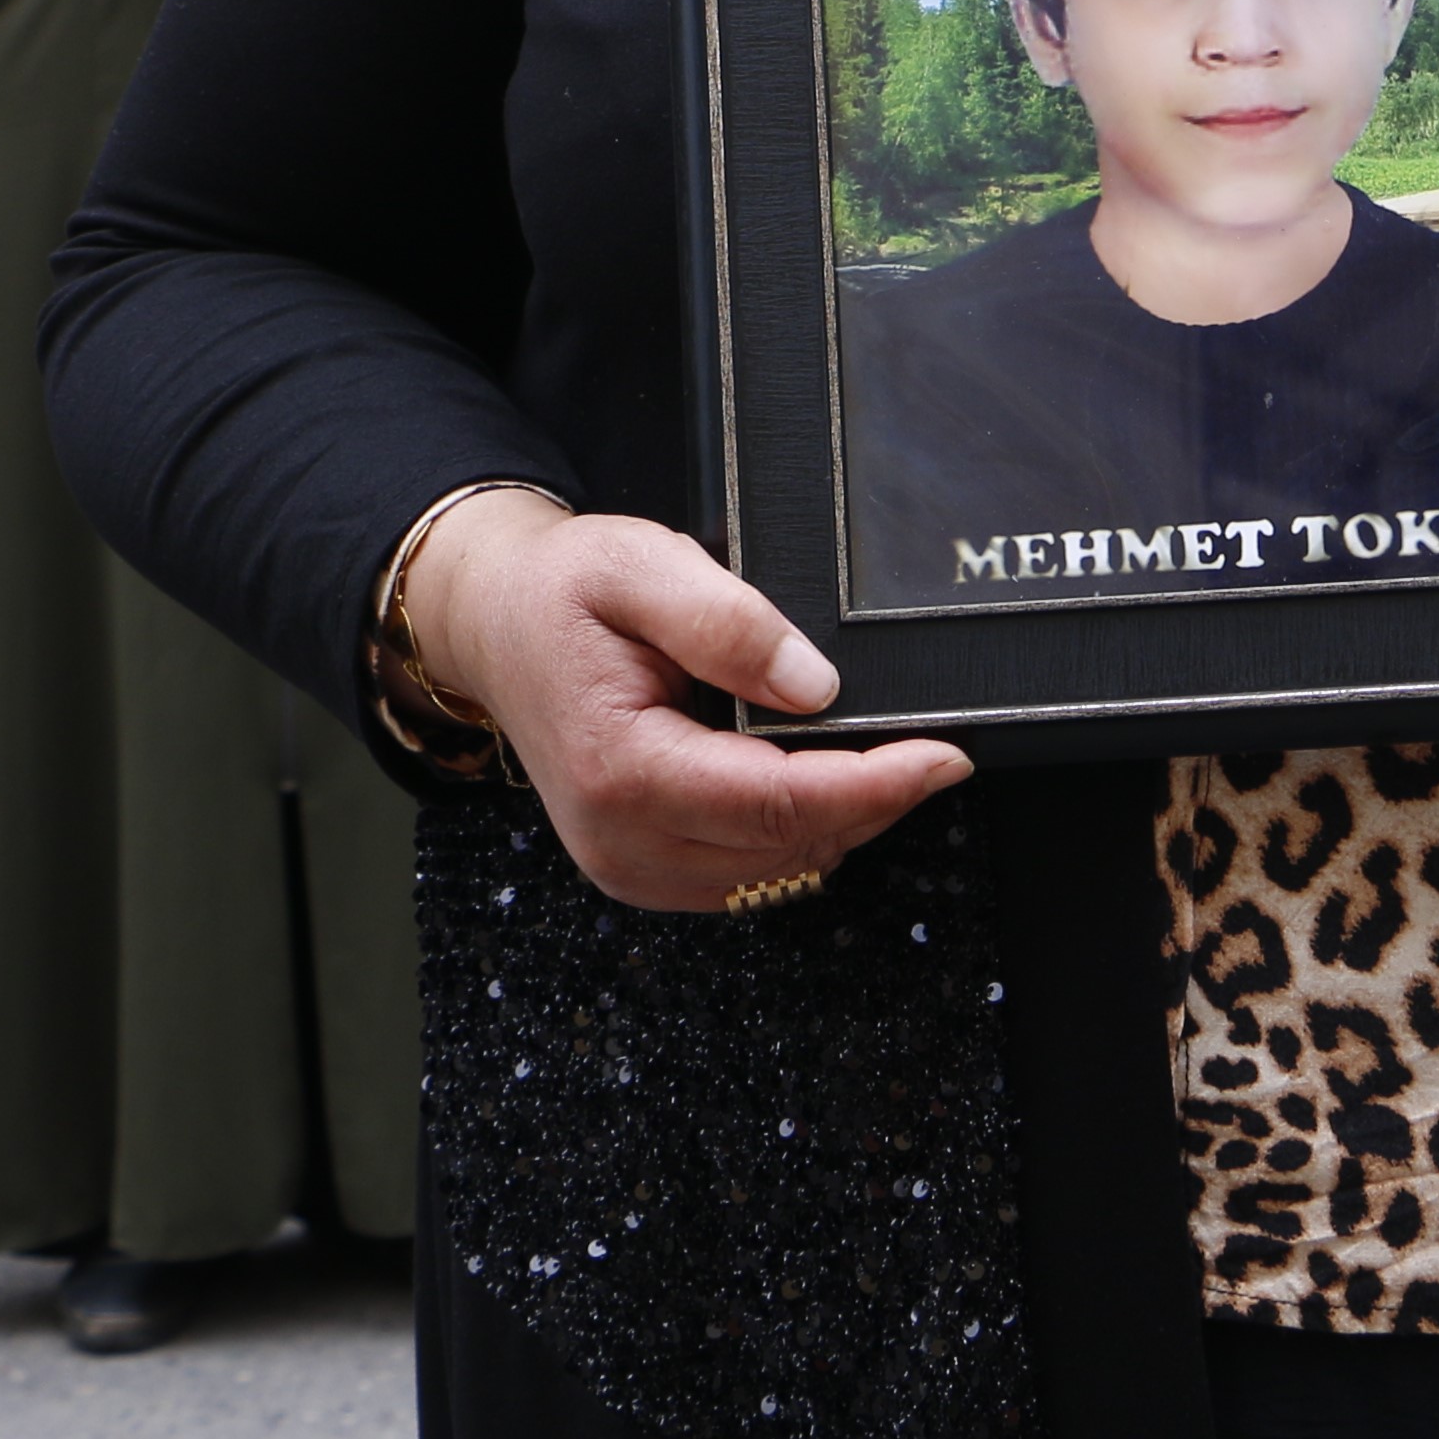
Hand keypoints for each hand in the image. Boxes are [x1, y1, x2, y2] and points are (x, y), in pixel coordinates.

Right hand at [414, 493, 971, 911]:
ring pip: (778, 872)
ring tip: (874, 755)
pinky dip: (796, 834)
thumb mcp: (640, 564)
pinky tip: (810, 778)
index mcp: (621, 767)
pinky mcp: (641, 871)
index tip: (945, 757)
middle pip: (792, 847)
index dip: (878, 785)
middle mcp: (621, 839)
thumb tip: (814, 684)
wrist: (493, 624)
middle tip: (929, 746)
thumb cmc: (559, 592)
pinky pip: (747, 873)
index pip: (781, 803)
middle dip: (875, 802)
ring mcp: (628, 866)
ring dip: (839, 821)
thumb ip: (727, 622)